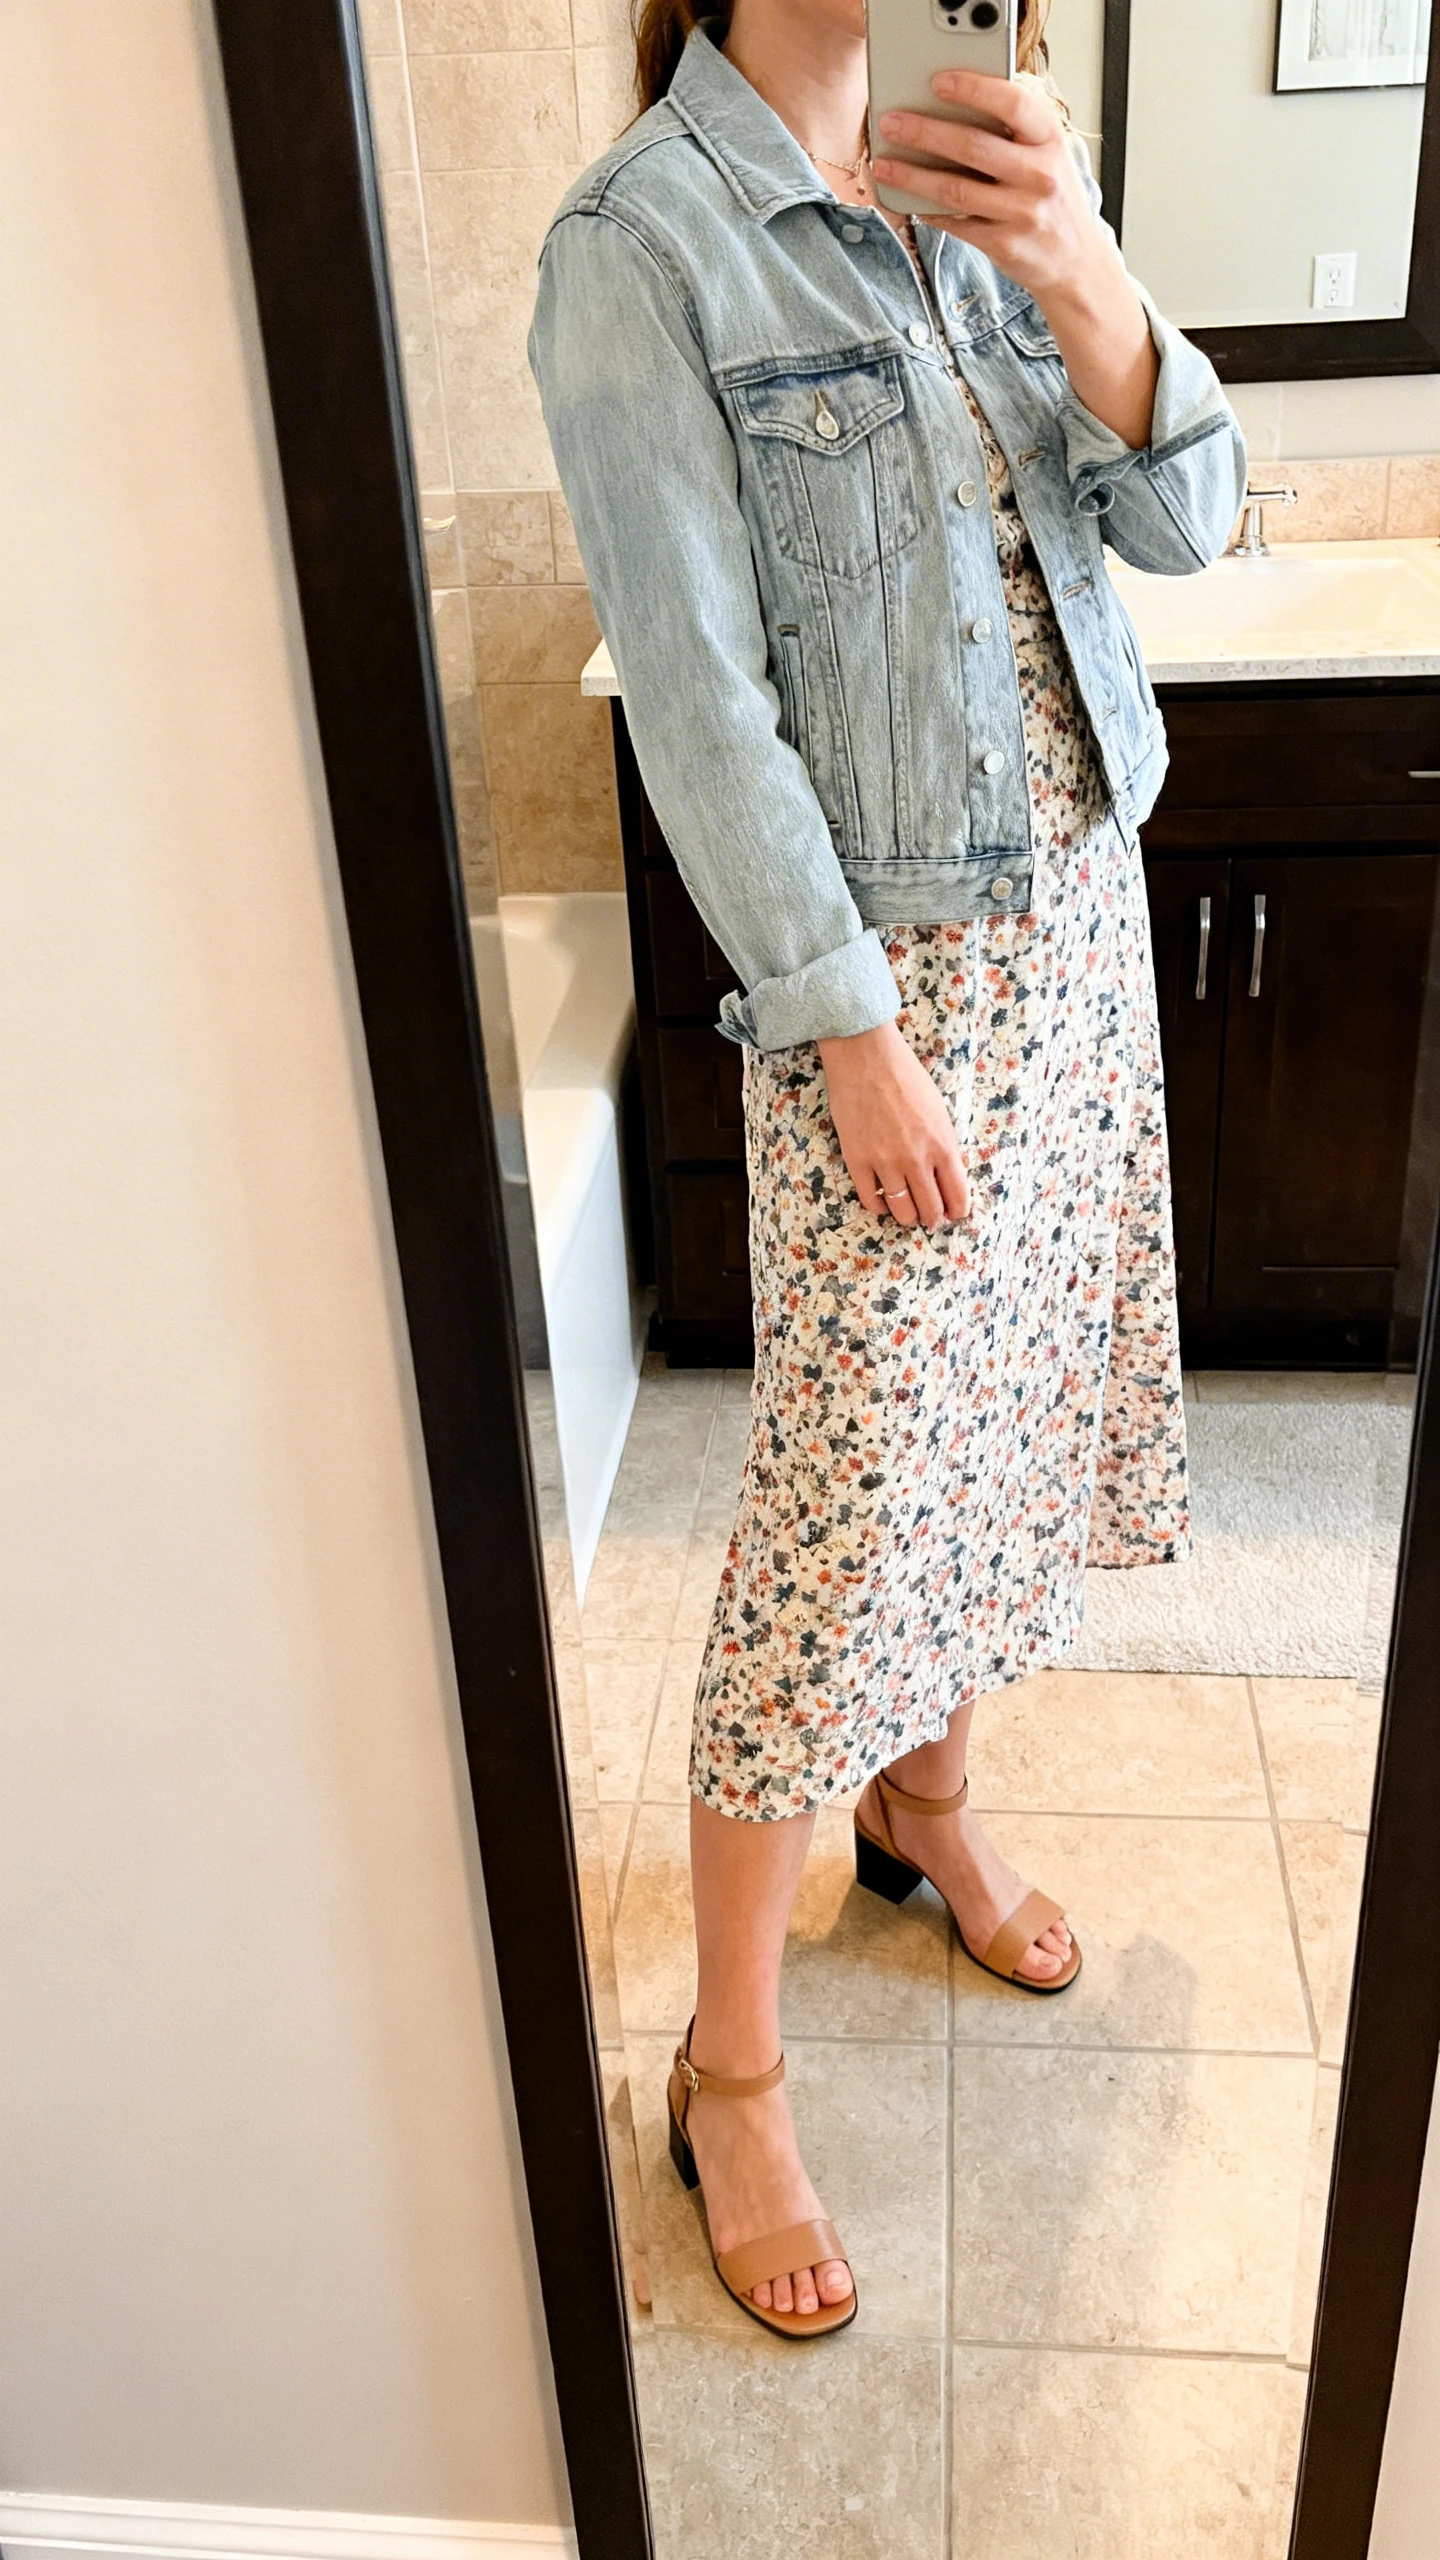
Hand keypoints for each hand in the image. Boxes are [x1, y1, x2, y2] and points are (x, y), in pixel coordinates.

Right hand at [818, 1021, 969, 1229]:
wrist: (866, 1057)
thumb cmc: (906, 1076)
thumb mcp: (939, 1111)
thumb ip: (944, 1146)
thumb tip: (946, 1175)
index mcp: (943, 1146)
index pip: (957, 1196)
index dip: (956, 1211)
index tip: (953, 1213)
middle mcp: (917, 1160)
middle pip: (930, 1209)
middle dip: (933, 1218)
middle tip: (930, 1216)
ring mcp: (885, 1162)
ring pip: (902, 1211)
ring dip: (908, 1216)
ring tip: (907, 1212)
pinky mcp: (857, 1161)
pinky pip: (871, 1199)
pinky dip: (880, 1206)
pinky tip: (883, 1200)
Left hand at [871, 69, 1099, 303]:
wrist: (1078, 263)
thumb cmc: (1054, 199)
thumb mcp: (1048, 154)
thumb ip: (1015, 131)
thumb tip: (953, 108)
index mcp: (1051, 139)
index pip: (1011, 103)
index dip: (972, 88)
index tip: (938, 81)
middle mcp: (1040, 174)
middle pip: (973, 146)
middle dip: (925, 132)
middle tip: (890, 123)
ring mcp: (1023, 212)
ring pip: (956, 189)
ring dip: (913, 176)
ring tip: (883, 165)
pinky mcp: (1004, 244)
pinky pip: (956, 223)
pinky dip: (928, 210)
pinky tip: (907, 200)